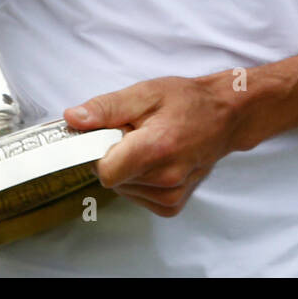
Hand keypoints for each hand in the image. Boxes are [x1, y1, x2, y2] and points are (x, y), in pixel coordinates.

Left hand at [64, 74, 243, 217]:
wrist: (224, 116)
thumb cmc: (188, 102)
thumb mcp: (144, 93)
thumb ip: (106, 108)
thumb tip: (73, 119)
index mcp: (156, 148)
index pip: (104, 170)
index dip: (99, 151)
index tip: (107, 134)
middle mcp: (166, 178)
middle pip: (112, 178)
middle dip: (116, 155)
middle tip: (135, 132)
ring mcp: (172, 195)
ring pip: (123, 188)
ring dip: (128, 167)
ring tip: (150, 144)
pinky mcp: (173, 205)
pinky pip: (138, 197)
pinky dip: (139, 179)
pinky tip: (155, 160)